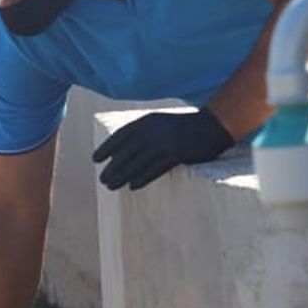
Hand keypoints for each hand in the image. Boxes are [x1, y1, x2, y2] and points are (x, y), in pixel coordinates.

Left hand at [94, 109, 234, 190]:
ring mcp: (165, 142)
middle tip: (102, 179)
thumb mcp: (161, 123)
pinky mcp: (176, 154)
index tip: (95, 160)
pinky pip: (154, 169)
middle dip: (112, 166)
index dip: (107, 148)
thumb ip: (144, 132)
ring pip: (137, 162)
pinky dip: (142, 178)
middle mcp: (153, 130)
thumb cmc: (184, 128)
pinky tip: (133, 186)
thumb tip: (123, 149)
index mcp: (147, 121)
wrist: (212, 126)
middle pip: (126, 152)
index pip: (121, 135)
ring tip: (111, 186)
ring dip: (122, 175)